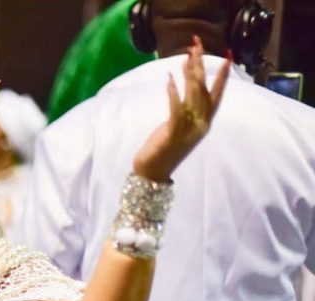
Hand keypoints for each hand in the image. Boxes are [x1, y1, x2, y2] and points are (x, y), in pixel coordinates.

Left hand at [133, 36, 230, 181]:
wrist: (153, 174)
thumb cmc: (164, 150)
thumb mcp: (179, 128)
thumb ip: (185, 112)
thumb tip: (184, 92)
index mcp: (204, 123)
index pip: (217, 94)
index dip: (223, 76)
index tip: (228, 57)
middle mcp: (200, 124)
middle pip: (204, 89)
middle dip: (202, 66)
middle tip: (198, 45)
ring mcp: (188, 129)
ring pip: (193, 96)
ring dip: (189, 74)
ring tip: (187, 56)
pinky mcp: (173, 133)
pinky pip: (176, 109)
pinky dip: (174, 93)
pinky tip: (170, 79)